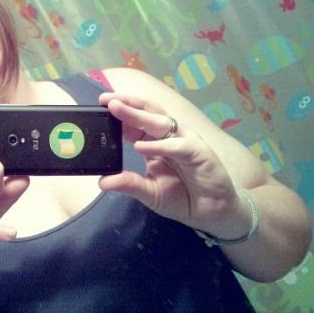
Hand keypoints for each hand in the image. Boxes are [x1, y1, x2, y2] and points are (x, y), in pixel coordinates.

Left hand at [99, 93, 248, 236]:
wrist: (212, 213)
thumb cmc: (182, 198)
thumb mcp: (149, 193)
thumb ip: (128, 184)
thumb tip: (102, 182)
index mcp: (155, 143)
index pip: (135, 123)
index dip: (120, 114)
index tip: (101, 106)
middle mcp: (169, 137)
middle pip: (147, 113)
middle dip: (127, 104)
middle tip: (106, 100)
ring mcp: (184, 142)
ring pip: (160, 122)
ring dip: (137, 115)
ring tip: (117, 109)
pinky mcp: (198, 152)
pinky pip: (176, 145)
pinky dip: (158, 145)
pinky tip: (140, 146)